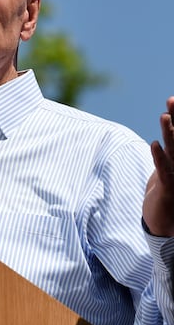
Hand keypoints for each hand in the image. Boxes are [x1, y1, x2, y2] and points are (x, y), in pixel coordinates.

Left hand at [143, 96, 173, 236]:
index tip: (173, 99)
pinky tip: (153, 145)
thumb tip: (169, 125)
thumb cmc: (168, 193)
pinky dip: (159, 158)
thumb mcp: (167, 169)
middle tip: (171, 99)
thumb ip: (168, 150)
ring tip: (163, 116)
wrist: (167, 225)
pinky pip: (164, 171)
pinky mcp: (168, 188)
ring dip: (169, 133)